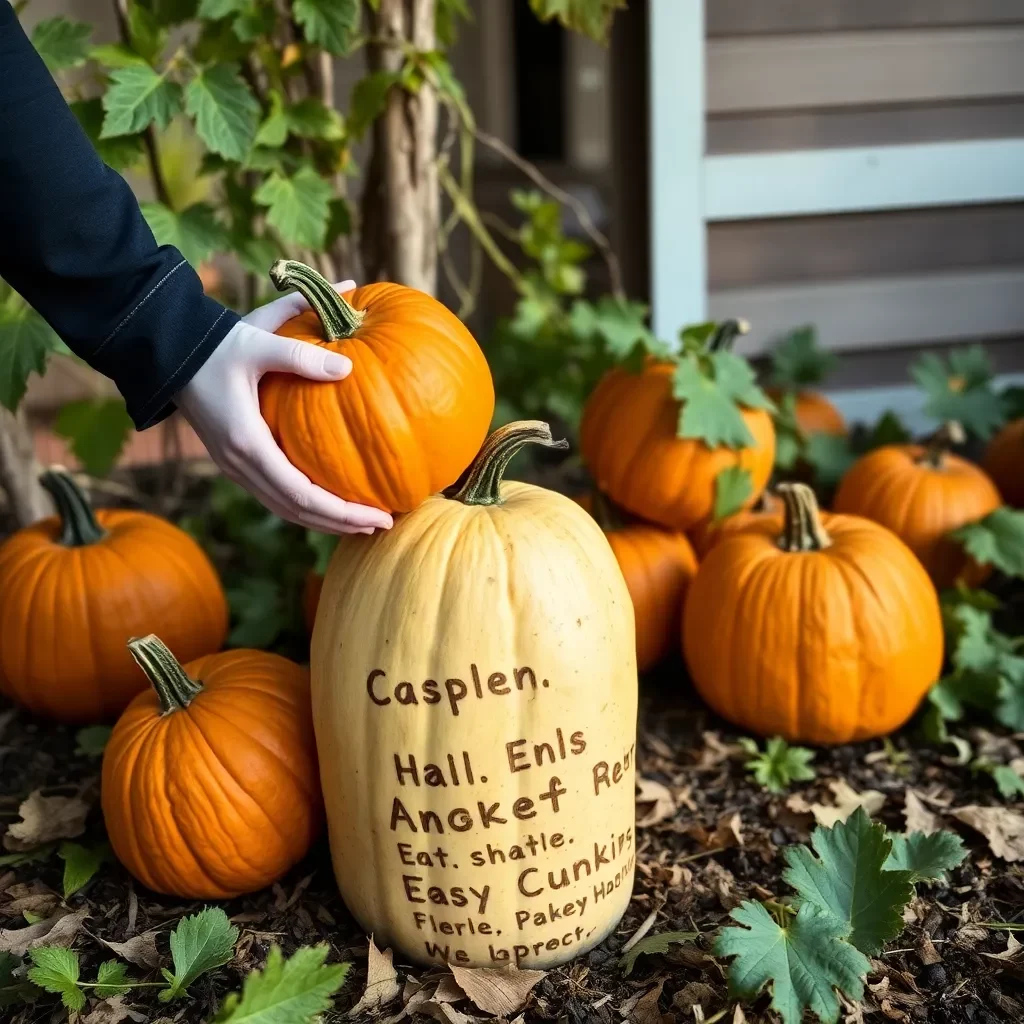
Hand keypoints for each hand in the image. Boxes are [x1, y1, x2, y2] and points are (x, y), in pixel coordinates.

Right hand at [176, 280, 392, 534]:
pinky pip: (275, 495)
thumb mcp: (259, 340)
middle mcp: (239, 464)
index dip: (341, 512)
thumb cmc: (216, 344)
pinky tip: (331, 501)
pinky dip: (305, 506)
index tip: (378, 516)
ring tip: (362, 522)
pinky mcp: (235, 461)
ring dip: (323, 520)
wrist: (169, 351)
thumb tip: (349, 368)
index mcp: (247, 443)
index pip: (301, 495)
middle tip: (383, 524)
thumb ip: (303, 354)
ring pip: (284, 508)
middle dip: (340, 523)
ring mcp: (234, 467)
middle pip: (296, 511)